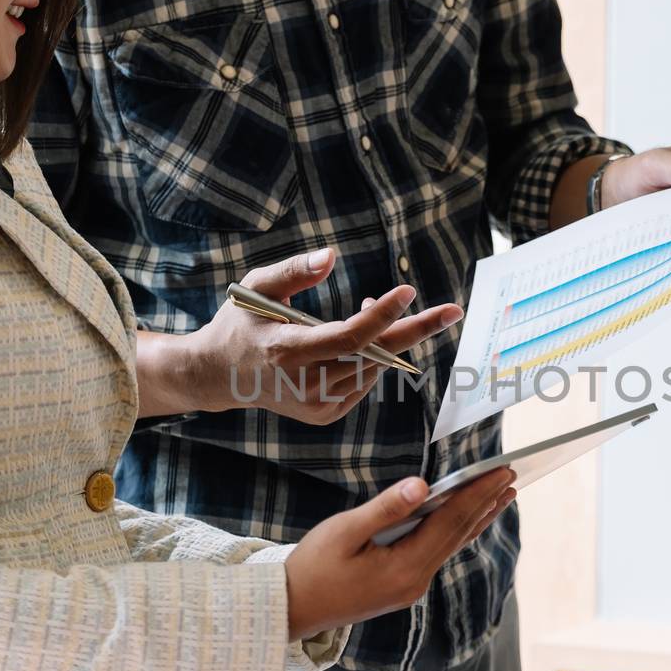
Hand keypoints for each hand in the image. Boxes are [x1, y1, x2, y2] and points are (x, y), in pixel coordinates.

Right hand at [134, 247, 462, 422]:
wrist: (219, 375)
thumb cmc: (240, 322)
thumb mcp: (256, 287)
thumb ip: (292, 271)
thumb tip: (331, 256)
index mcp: (287, 351)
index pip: (349, 337)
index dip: (383, 316)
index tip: (408, 291)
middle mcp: (304, 384)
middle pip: (373, 356)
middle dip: (414, 330)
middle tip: (451, 311)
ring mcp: (316, 404)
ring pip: (372, 369)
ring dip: (387, 338)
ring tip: (378, 306)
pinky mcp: (324, 414)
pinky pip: (364, 382)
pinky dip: (372, 358)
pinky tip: (361, 338)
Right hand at [284, 469, 517, 640]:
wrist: (290, 609)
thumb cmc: (311, 567)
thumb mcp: (344, 531)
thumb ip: (386, 508)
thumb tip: (422, 485)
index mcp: (403, 568)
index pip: (450, 522)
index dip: (476, 494)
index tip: (500, 471)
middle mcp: (414, 582)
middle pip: (457, 534)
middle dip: (485, 503)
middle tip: (511, 476)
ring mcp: (410, 588)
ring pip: (451, 546)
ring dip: (476, 518)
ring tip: (502, 496)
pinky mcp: (402, 588)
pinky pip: (438, 554)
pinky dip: (456, 532)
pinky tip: (466, 521)